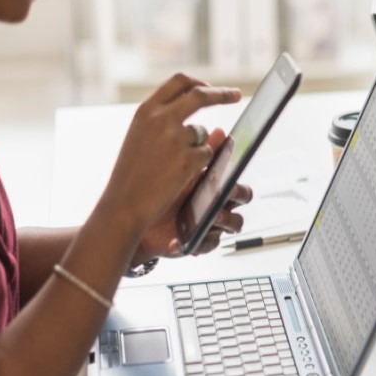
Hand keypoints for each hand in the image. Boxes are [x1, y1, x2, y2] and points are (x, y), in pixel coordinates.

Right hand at [98, 74, 241, 240]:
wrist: (124, 205)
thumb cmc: (131, 174)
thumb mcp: (139, 136)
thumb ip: (162, 119)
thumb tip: (196, 105)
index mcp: (146, 111)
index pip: (179, 82)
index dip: (200, 83)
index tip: (213, 88)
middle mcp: (161, 119)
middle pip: (200, 95)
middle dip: (222, 93)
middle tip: (236, 95)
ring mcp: (175, 138)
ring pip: (203, 134)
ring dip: (197, 147)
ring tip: (172, 167)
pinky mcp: (189, 159)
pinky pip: (207, 154)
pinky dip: (199, 164)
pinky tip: (178, 176)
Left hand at [134, 128, 253, 259]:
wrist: (133, 218)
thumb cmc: (157, 191)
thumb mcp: (178, 170)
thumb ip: (200, 152)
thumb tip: (219, 131)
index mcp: (215, 186)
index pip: (239, 185)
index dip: (238, 185)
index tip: (229, 180)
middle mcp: (217, 204)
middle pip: (243, 201)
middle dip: (236, 198)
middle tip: (222, 195)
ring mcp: (210, 224)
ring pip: (235, 223)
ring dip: (223, 220)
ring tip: (208, 217)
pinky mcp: (199, 242)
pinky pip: (210, 244)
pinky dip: (195, 243)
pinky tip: (176, 240)